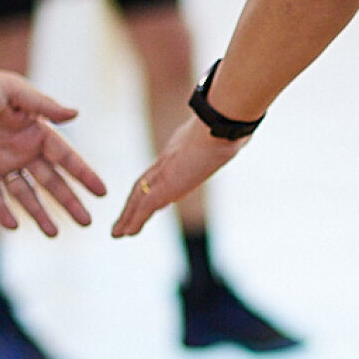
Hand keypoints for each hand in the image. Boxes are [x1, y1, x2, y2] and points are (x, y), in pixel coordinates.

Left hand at [0, 65, 107, 233]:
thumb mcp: (13, 92)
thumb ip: (43, 106)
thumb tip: (75, 114)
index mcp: (34, 130)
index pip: (65, 157)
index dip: (84, 174)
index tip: (102, 192)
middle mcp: (21, 149)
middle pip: (51, 181)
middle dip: (69, 201)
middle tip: (87, 222)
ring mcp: (0, 163)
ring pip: (25, 194)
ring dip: (39, 213)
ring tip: (53, 234)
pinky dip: (2, 211)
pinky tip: (14, 226)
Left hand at [113, 113, 241, 238]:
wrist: (220, 127)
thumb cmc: (228, 126)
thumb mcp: (225, 133)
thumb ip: (224, 139)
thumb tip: (239, 137)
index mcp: (178, 148)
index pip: (159, 171)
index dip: (149, 185)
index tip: (142, 197)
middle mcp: (167, 161)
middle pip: (143, 184)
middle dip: (133, 203)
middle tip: (123, 219)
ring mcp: (164, 173)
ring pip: (138, 197)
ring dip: (128, 216)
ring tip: (119, 232)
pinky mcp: (165, 186)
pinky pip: (144, 207)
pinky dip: (133, 220)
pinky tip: (125, 233)